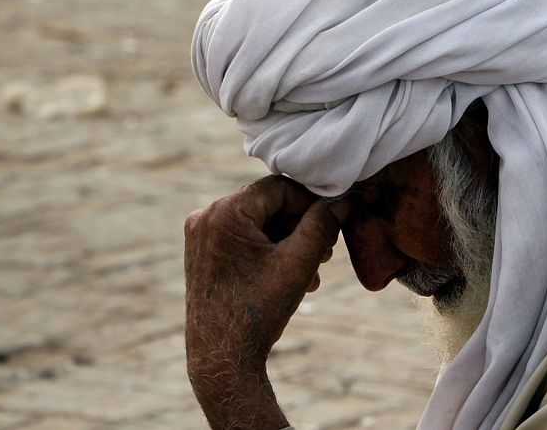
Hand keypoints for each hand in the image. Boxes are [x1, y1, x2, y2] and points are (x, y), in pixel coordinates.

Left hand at [184, 176, 347, 429]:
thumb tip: (344, 200)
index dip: (312, 202)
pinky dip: (269, 252)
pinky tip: (291, 276)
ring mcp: (201, 236)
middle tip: (327, 252)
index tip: (334, 221)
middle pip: (268, 205)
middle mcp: (205, 217)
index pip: (279, 188)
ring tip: (312, 271)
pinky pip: (243, 238)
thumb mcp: (297, 264)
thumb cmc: (258, 312)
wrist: (222, 359)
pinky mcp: (203, 253)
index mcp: (223, 213)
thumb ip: (323, 225)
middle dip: (300, 227)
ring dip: (289, 242)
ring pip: (258, 223)